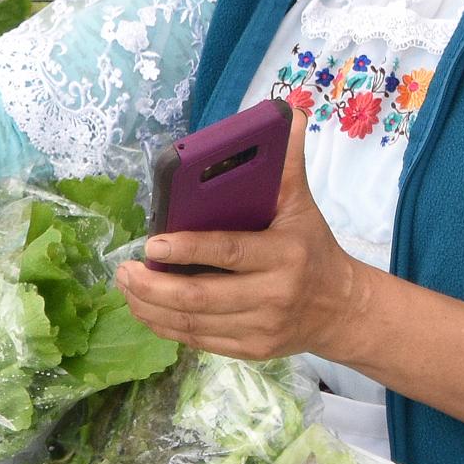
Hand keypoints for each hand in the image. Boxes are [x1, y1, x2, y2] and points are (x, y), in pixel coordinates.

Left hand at [113, 137, 377, 362]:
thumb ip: (288, 163)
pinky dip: (166, 326)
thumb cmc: (312, 247)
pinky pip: (198, 340)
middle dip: (152, 286)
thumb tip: (291, 112)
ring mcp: (261, 328)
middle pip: (200, 298)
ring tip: (126, 286)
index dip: (186, 249)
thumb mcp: (303, 204)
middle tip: (122, 270)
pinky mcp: (251, 350)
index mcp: (285, 254)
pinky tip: (146, 309)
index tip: (151, 243)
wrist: (341, 308)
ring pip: (192, 324)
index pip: (227, 252)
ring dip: (150, 308)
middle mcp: (273, 296)